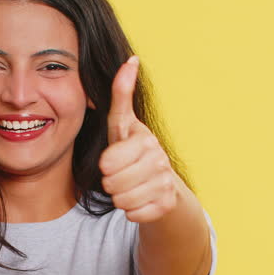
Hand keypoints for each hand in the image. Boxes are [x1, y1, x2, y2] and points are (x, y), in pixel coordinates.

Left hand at [98, 56, 178, 223]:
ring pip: (123, 202)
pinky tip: (141, 200)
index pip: (107, 163)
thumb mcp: (123, 124)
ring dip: (121, 198)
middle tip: (121, 176)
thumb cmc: (134, 152)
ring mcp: (166, 183)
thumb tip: (131, 59)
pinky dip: (133, 212)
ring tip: (130, 187)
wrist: (162, 185)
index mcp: (145, 139)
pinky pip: (135, 215)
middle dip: (111, 184)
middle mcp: (159, 160)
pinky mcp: (167, 205)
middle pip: (113, 184)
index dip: (105, 166)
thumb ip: (121, 94)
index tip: (114, 160)